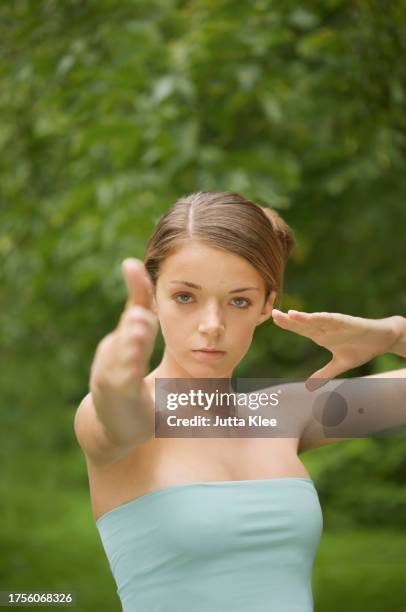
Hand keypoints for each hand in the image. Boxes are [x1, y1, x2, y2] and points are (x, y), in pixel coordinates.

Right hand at [90, 258, 157, 399]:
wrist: (115, 428)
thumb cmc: (131, 388)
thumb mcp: (139, 356)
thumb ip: (144, 331)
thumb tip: (150, 307)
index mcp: (125, 341)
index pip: (135, 311)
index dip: (136, 289)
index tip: (132, 265)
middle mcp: (114, 353)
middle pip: (128, 330)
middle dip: (136, 316)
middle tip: (142, 306)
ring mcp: (112, 375)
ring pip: (122, 355)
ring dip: (132, 343)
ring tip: (140, 328)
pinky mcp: (117, 397)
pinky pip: (124, 382)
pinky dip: (128, 371)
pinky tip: (133, 363)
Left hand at [271, 308, 400, 390]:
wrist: (382, 340)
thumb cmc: (361, 348)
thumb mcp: (340, 365)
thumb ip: (324, 374)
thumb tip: (309, 386)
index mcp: (321, 336)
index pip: (301, 329)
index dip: (288, 325)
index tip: (273, 321)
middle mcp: (326, 328)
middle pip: (304, 323)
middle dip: (289, 319)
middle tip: (273, 314)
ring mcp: (336, 324)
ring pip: (317, 319)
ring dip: (304, 317)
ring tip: (290, 314)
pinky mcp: (349, 322)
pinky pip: (335, 319)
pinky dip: (325, 318)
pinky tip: (315, 316)